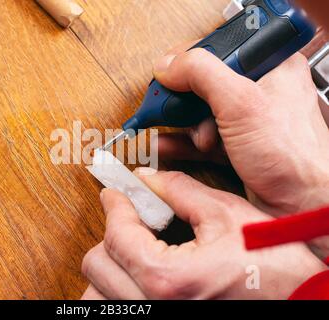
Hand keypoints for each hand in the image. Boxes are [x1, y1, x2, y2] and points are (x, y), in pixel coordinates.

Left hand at [82, 172, 326, 299]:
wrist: (302, 303)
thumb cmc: (275, 269)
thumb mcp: (228, 218)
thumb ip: (181, 192)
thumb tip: (148, 178)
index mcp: (167, 278)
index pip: (116, 233)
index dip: (114, 204)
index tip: (114, 192)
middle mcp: (153, 308)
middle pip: (98, 263)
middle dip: (111, 233)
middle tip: (131, 218)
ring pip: (98, 294)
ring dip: (109, 266)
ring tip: (135, 249)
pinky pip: (115, 310)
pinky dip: (116, 291)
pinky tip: (137, 275)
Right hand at [153, 49, 328, 214]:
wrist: (302, 205)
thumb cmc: (293, 157)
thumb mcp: (242, 104)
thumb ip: (202, 76)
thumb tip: (168, 66)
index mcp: (272, 67)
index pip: (220, 50)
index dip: (190, 62)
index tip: (168, 75)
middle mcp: (260, 90)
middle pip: (206, 84)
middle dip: (184, 101)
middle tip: (164, 106)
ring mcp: (248, 120)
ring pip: (202, 112)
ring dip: (181, 124)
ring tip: (166, 130)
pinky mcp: (237, 144)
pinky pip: (202, 136)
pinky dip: (183, 142)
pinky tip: (165, 144)